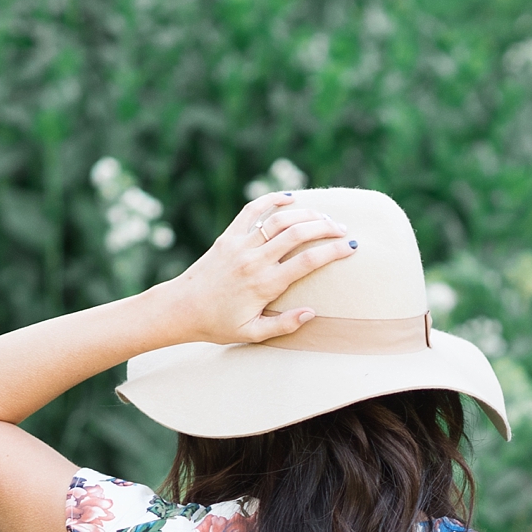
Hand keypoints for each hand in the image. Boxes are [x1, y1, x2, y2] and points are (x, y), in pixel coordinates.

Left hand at [157, 192, 355, 344]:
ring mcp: (240, 245)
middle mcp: (254, 260)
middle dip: (326, 228)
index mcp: (265, 285)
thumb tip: (312, 312)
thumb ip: (284, 324)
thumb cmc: (218, 325)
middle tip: (343, 230)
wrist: (181, 308)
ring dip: (305, 214)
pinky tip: (289, 198)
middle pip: (298, 234)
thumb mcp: (252, 333)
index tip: (350, 248)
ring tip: (324, 216)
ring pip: (278, 219)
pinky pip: (251, 211)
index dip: (333, 252)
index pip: (307, 261)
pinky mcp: (227, 236)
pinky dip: (270, 200)